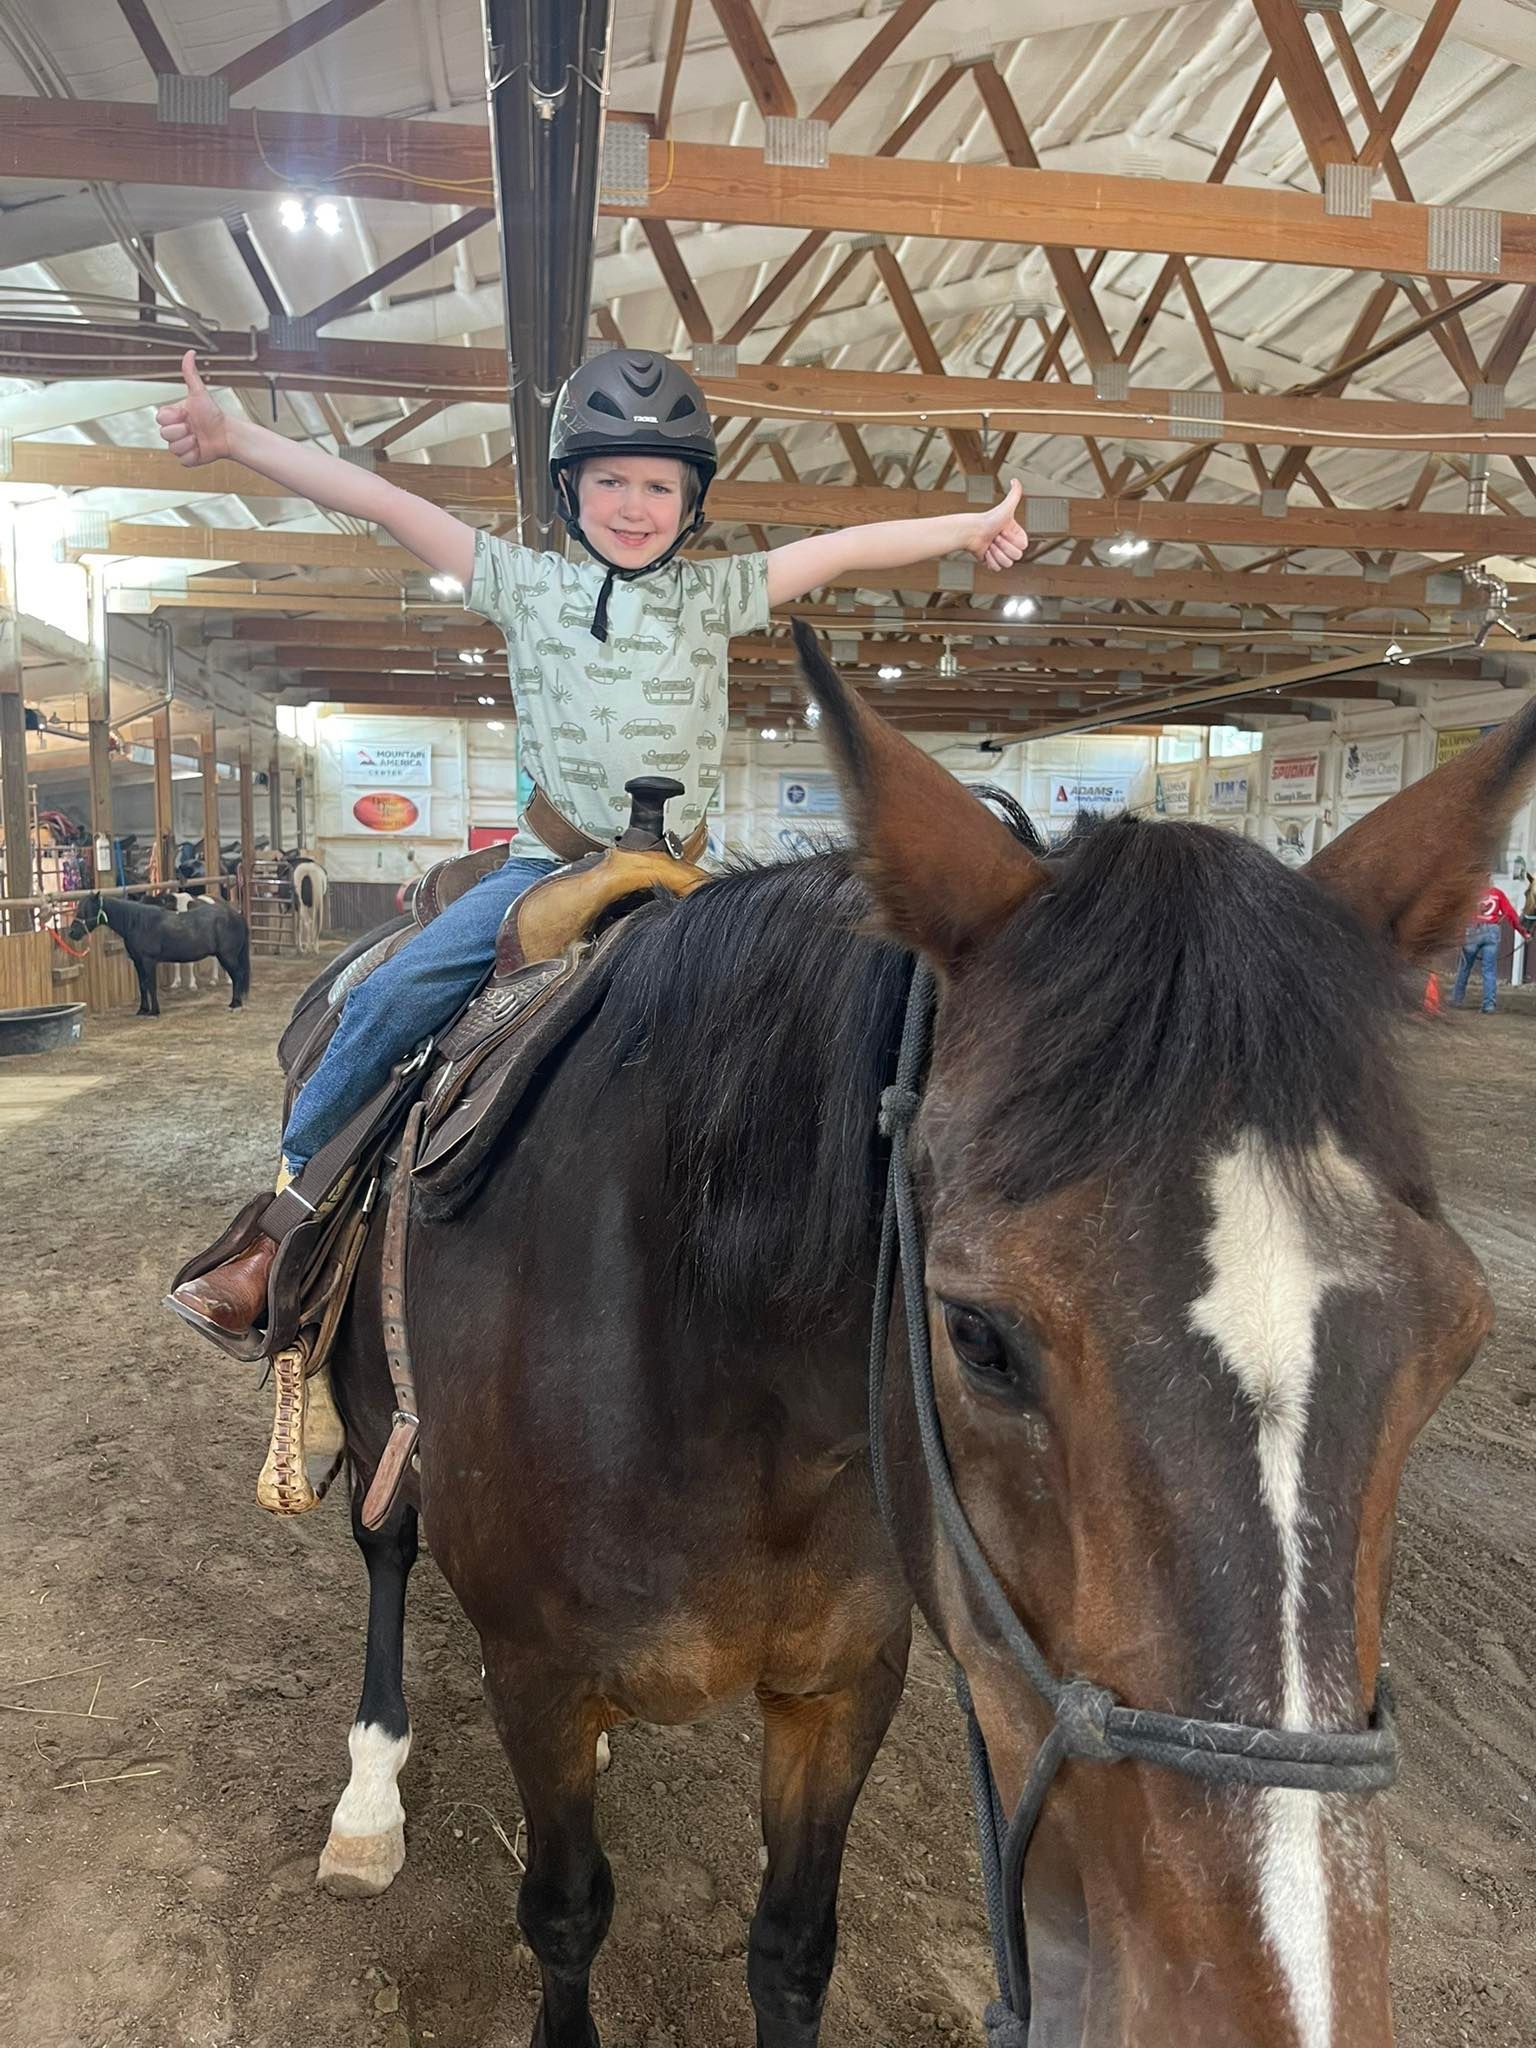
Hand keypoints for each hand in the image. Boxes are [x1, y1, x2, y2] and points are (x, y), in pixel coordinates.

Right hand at [155, 351, 231, 465]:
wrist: (227, 434)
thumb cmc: (214, 414)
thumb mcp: (199, 393)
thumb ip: (190, 374)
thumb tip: (190, 354)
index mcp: (173, 416)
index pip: (160, 419)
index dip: (173, 417)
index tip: (186, 414)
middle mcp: (175, 430)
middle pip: (164, 434)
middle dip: (182, 430)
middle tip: (194, 427)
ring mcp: (180, 444)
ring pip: (172, 448)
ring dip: (189, 442)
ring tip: (198, 437)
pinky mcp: (187, 458)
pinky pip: (182, 459)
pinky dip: (193, 454)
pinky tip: (200, 448)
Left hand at [963, 478, 1027, 570]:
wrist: (971, 532)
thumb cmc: (987, 519)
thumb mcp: (1005, 507)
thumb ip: (1015, 493)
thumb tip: (1015, 479)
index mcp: (1016, 534)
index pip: (1023, 546)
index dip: (1012, 540)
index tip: (1002, 530)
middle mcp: (1010, 544)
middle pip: (1016, 556)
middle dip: (1003, 547)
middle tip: (994, 537)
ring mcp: (1001, 554)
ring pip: (1007, 564)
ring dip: (996, 554)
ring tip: (989, 544)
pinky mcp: (992, 562)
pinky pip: (998, 568)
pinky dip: (990, 561)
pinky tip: (985, 552)